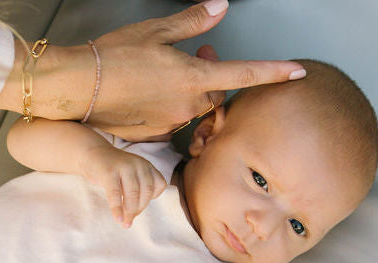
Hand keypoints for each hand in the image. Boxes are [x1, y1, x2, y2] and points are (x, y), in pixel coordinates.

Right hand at [81, 146, 166, 226]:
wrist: (91, 153)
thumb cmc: (113, 170)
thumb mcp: (131, 176)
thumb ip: (138, 190)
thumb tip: (135, 215)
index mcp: (146, 166)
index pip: (159, 185)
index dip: (152, 199)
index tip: (139, 207)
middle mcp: (139, 164)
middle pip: (147, 191)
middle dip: (139, 208)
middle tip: (130, 219)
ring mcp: (124, 166)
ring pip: (133, 194)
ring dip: (130, 211)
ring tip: (125, 223)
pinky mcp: (109, 172)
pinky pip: (115, 194)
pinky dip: (117, 209)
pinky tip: (118, 219)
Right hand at [83, 0, 305, 138]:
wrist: (79, 88)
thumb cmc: (115, 55)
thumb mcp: (156, 31)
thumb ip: (193, 22)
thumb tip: (221, 6)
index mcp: (193, 77)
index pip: (244, 75)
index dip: (274, 72)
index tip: (298, 71)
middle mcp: (189, 104)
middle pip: (216, 94)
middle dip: (210, 77)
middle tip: (193, 57)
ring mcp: (174, 122)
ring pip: (194, 107)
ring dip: (189, 92)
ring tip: (161, 75)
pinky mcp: (159, 135)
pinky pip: (175, 120)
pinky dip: (169, 107)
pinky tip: (148, 95)